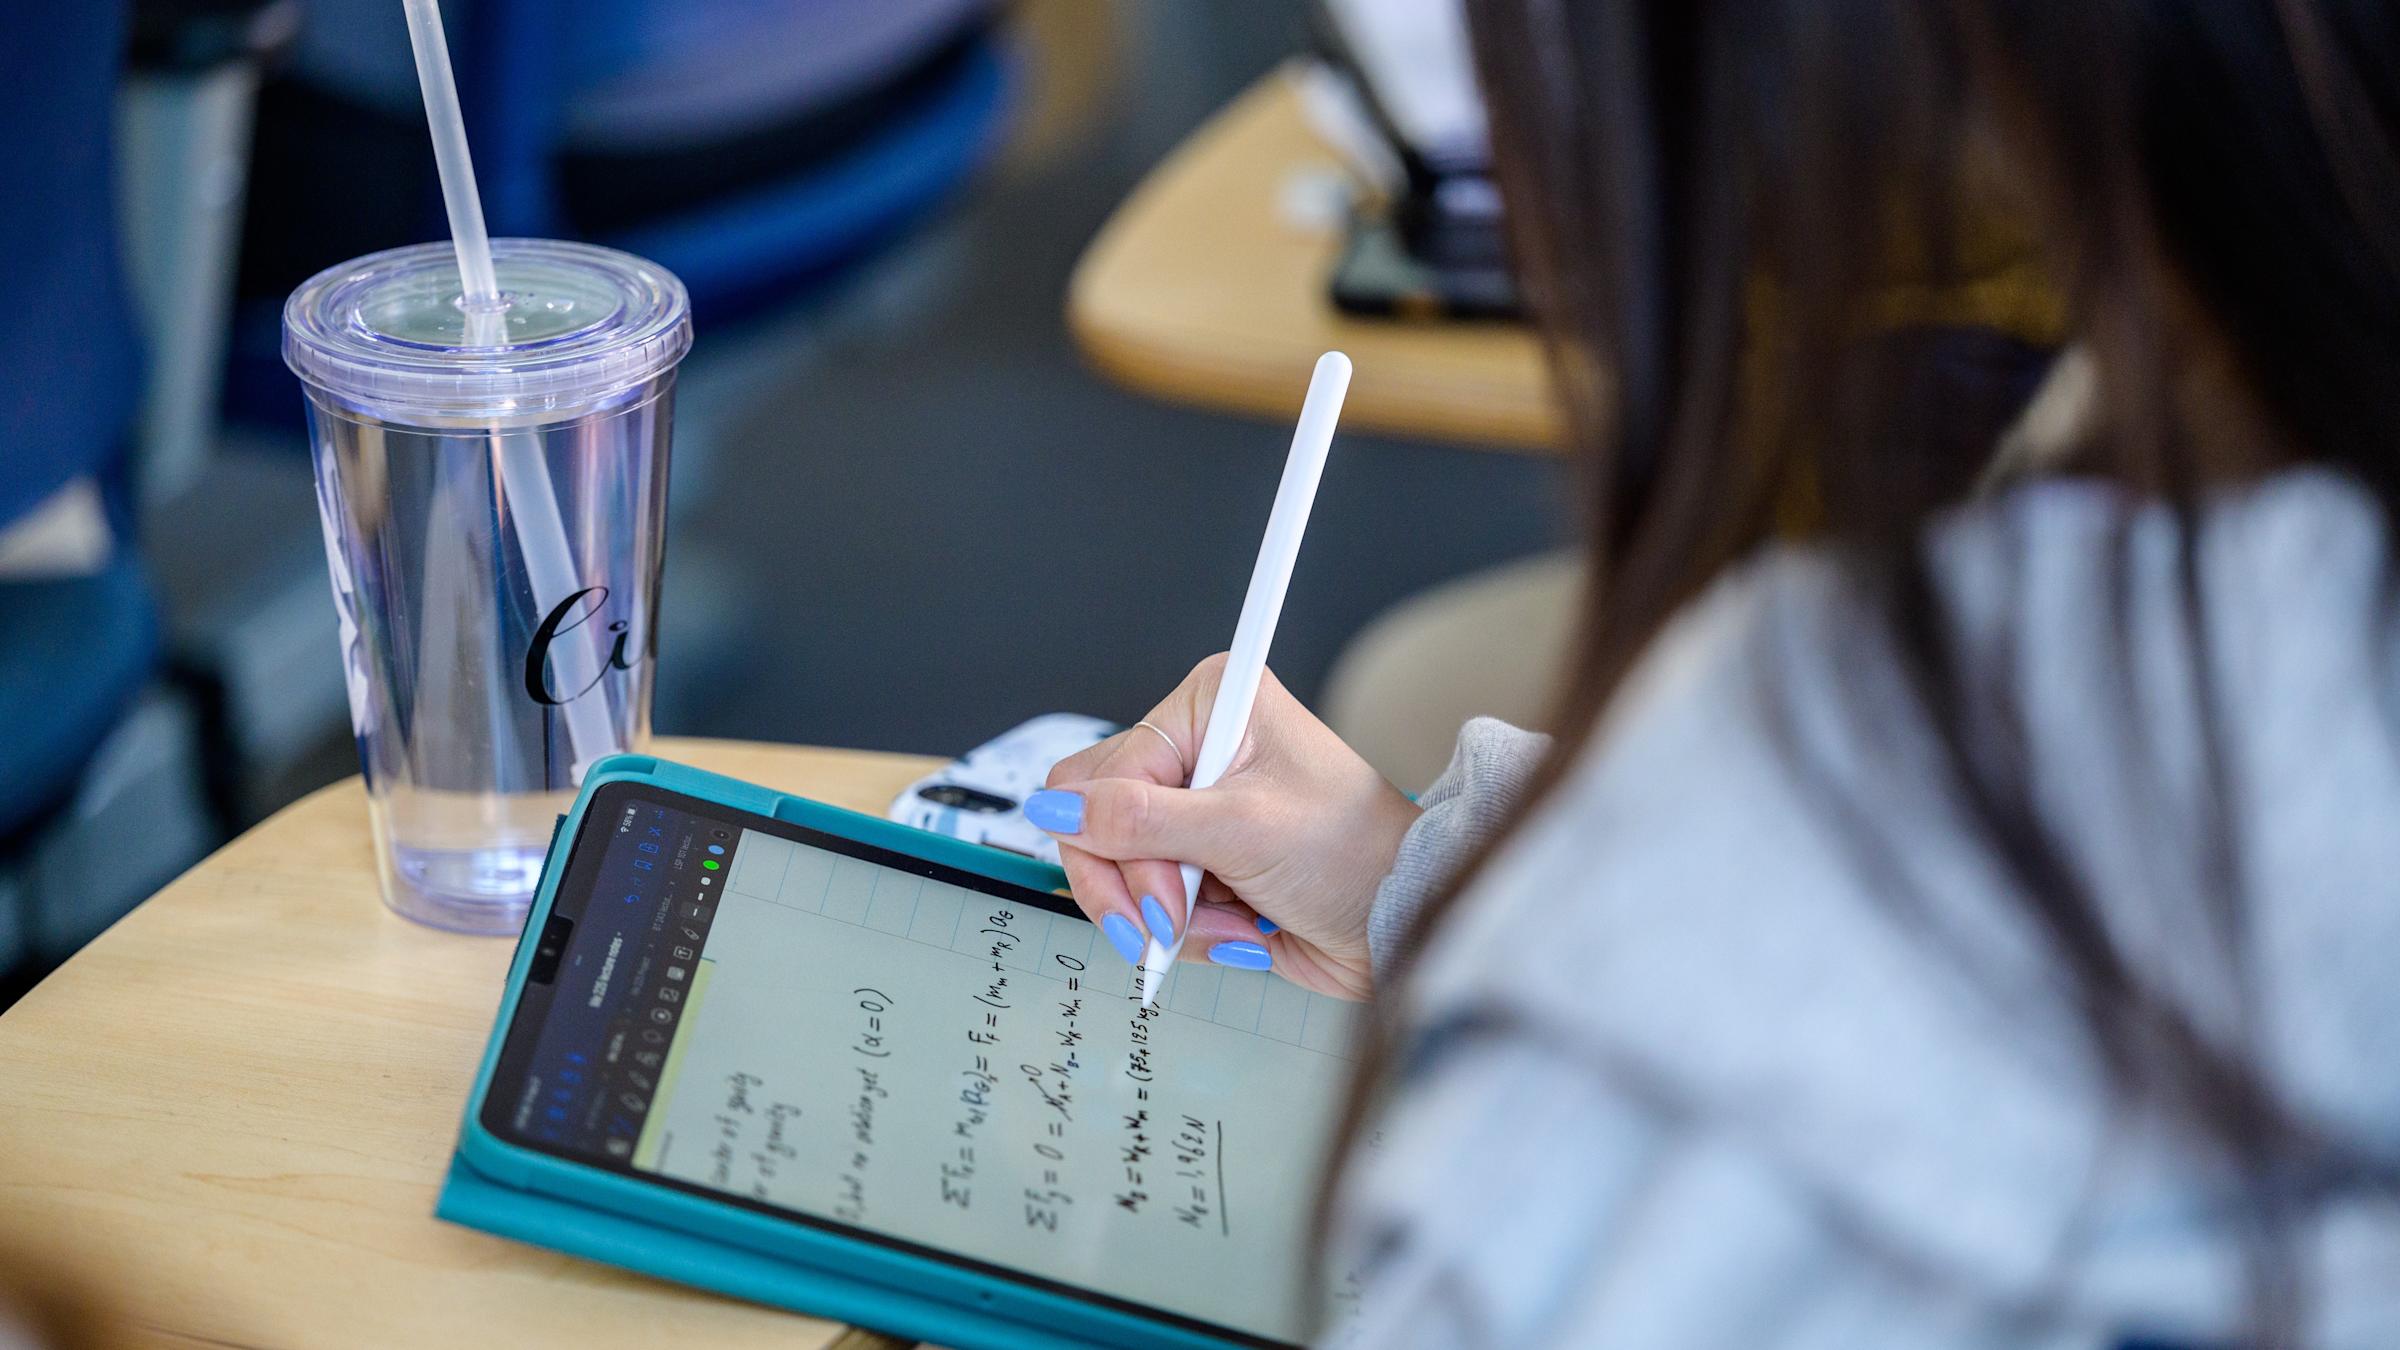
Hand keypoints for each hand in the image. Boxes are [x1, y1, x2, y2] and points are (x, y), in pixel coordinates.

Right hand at [1022, 656, 1418, 999]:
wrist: (1403, 919)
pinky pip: (1150, 903)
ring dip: (1170, 915)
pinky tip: (1240, 930)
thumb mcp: (1242, 831)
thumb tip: (1053, 809)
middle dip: (1138, 886)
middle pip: (1096, 821)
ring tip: (1231, 924)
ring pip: (1118, 871)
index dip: (1120, 844)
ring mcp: (1197, 809)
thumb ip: (1139, 822)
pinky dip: (1190, 930)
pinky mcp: (1203, 862)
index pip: (1103, 774)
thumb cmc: (1354, 854)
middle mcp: (1197, 749)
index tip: (1163, 898)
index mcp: (1208, 705)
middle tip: (1172, 924)